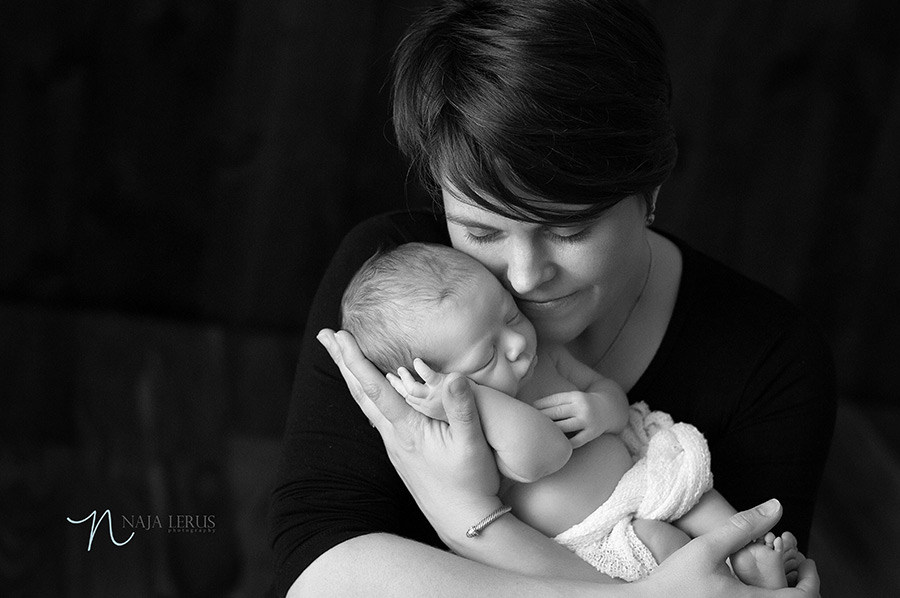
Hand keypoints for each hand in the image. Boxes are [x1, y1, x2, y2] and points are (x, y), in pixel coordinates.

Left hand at [316, 329, 501, 541]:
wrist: (464, 521)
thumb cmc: (472, 482)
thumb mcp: (472, 443)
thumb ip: (461, 408)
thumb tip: (454, 376)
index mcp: (407, 430)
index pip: (375, 388)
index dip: (355, 360)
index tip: (340, 335)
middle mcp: (393, 436)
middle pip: (360, 392)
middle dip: (342, 361)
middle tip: (324, 335)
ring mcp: (395, 445)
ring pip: (366, 403)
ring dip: (352, 376)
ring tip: (340, 355)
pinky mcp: (402, 451)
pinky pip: (378, 414)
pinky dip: (367, 392)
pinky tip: (369, 390)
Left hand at [531, 390, 615, 447]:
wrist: (610, 409)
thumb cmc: (584, 404)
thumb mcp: (574, 397)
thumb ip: (558, 401)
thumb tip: (534, 406)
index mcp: (576, 396)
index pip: (555, 400)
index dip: (540, 404)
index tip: (529, 409)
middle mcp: (582, 407)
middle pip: (557, 412)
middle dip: (542, 417)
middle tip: (528, 422)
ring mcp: (587, 421)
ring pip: (564, 427)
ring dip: (550, 430)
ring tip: (538, 434)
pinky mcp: (592, 433)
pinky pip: (575, 441)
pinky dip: (564, 444)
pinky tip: (554, 445)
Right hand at [636, 499, 819, 596]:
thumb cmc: (674, 578)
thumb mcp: (708, 547)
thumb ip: (743, 527)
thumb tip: (776, 506)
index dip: (813, 581)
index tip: (808, 561)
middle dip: (806, 588)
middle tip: (801, 567)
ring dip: (788, 594)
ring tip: (783, 573)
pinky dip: (771, 597)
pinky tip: (760, 585)